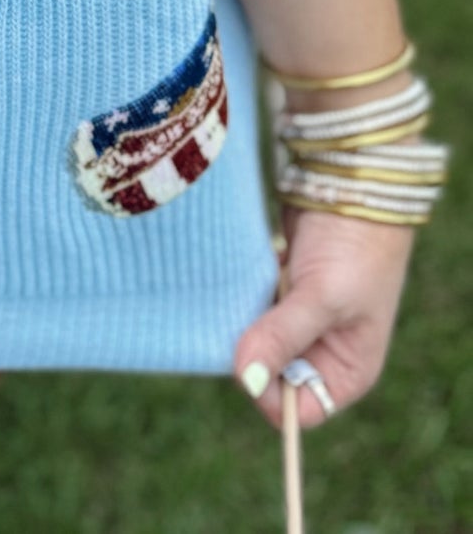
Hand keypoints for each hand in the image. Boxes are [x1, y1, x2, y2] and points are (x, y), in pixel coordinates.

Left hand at [232, 206, 413, 428]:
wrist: (351, 184)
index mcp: (346, 370)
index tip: (244, 360)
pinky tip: (237, 275)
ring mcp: (298, 319)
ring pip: (253, 337)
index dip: (267, 393)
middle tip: (237, 316)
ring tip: (240, 291)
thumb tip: (246, 380)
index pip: (298, 409)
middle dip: (251, 349)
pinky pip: (247, 305)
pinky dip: (239, 294)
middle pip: (269, 374)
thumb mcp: (323, 297)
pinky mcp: (279, 288)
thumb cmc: (355, 247)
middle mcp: (321, 351)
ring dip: (241, 318)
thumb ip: (283, 337)